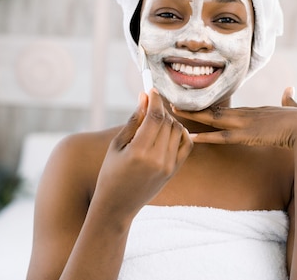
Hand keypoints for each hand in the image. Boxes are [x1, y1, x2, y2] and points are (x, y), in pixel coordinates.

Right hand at [93, 90, 192, 217]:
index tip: (151, 90)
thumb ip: (134, 120)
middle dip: (160, 109)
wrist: (117, 206)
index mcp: (139, 152)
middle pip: (167, 122)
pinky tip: (169, 130)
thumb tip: (145, 97)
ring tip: (155, 121)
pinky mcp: (174, 171)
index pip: (155, 117)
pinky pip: (186, 144)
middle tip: (151, 105)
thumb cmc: (111, 173)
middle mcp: (157, 159)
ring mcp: (168, 166)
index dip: (155, 100)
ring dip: (169, 120)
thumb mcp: (117, 145)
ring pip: (178, 130)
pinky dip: (181, 133)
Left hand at [173, 87, 296, 148]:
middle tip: (173, 101)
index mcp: (255, 110)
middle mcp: (246, 113)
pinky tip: (190, 136)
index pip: (227, 108)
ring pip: (211, 118)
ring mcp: (244, 123)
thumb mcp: (294, 107)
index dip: (210, 106)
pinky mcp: (246, 135)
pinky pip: (220, 137)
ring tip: (172, 112)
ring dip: (192, 116)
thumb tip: (290, 88)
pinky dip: (204, 136)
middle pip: (214, 108)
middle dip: (193, 106)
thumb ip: (289, 99)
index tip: (196, 104)